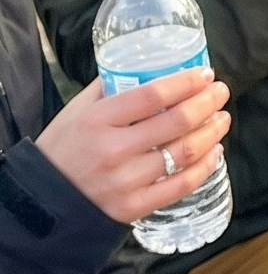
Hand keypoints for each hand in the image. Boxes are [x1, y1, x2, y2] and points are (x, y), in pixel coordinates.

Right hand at [36, 66, 230, 225]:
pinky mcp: (134, 208)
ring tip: (222, 119)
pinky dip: (205, 167)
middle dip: (207, 102)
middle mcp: (113, 150)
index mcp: (97, 120)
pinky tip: (214, 152)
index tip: (205, 74)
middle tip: (220, 92)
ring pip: (184, 152)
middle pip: (176, 121)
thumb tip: (144, 65)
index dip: (186, 82)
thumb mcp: (75, 112)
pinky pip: (181, 185)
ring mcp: (125, 182)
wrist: (39, 203)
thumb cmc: (60, 150)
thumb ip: (108, 88)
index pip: (153, 94)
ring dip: (212, 132)